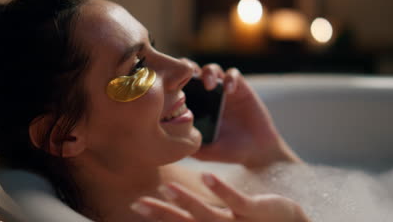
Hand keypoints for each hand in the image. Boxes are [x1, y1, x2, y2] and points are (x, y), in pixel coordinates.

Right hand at [131, 173, 309, 221]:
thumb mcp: (227, 217)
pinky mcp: (256, 211)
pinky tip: (206, 175)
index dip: (158, 215)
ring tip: (167, 188)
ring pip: (209, 215)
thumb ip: (204, 211)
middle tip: (138, 202)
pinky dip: (221, 189)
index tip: (136, 203)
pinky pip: (237, 200)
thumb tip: (181, 201)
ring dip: (187, 201)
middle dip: (162, 214)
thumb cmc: (254, 221)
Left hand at [180, 59, 301, 168]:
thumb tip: (171, 143)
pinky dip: (230, 78)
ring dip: (208, 73)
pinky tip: (229, 90)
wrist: (257, 151)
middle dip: (188, 70)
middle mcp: (208, 95)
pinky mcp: (241, 88)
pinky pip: (234, 75)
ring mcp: (224, 90)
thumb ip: (191, 145)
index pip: (180, 86)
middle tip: (187, 79)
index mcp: (195, 106)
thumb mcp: (206, 152)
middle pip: (193, 71)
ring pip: (212, 69)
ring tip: (209, 86)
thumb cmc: (229, 151)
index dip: (173, 81)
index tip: (170, 88)